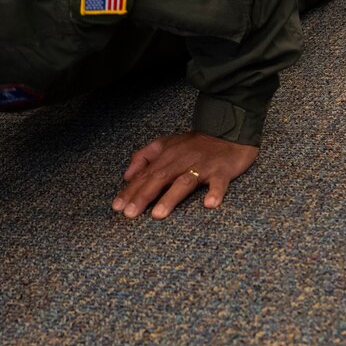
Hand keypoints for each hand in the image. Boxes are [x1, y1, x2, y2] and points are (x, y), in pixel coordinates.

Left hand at [112, 131, 258, 219]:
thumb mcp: (166, 144)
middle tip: (130, 213)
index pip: (145, 175)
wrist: (228, 131)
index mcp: (167, 156)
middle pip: (159, 179)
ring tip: (158, 215)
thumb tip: (126, 175)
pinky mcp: (222, 171)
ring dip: (171, 198)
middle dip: (143, 196)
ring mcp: (202, 166)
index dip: (130, 190)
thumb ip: (144, 157)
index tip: (117, 206)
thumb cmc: (195, 143)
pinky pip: (219, 183)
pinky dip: (215, 193)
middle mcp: (182, 161)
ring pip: (184, 182)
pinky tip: (209, 204)